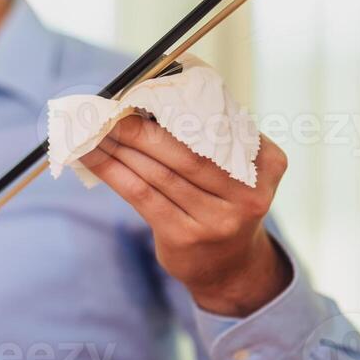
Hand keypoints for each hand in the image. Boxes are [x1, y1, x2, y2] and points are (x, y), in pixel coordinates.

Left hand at [81, 114, 292, 316]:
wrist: (231, 266)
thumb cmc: (224, 202)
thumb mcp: (236, 170)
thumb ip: (212, 138)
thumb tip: (150, 101)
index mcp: (267, 163)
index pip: (216, 127)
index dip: (176, 108)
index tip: (143, 92)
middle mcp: (248, 193)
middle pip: (184, 152)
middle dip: (141, 129)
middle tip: (109, 111)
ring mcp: (218, 219)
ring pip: (159, 173)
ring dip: (121, 148)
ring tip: (94, 130)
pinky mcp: (186, 236)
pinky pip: (142, 195)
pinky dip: (113, 171)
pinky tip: (92, 157)